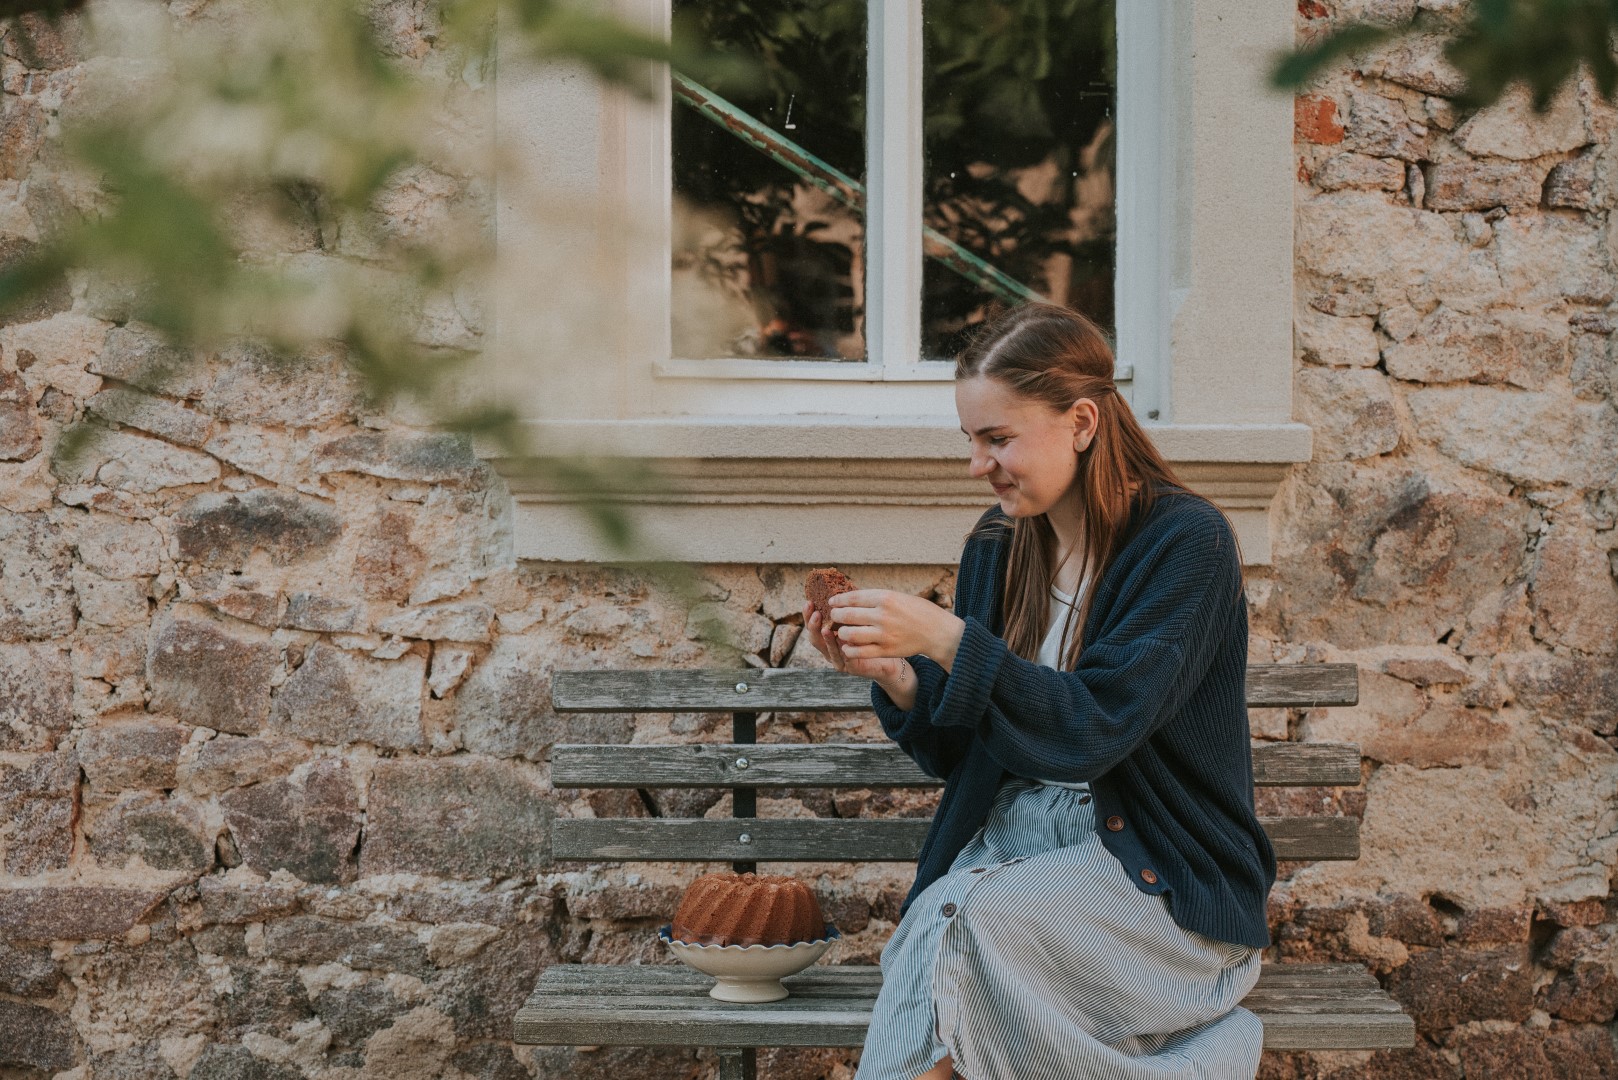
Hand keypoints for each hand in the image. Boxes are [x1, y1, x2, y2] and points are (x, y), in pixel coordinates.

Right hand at [803, 603, 900, 680]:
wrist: (889, 654)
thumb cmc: (873, 632)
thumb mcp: (861, 617)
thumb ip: (851, 606)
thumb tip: (843, 583)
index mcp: (829, 633)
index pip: (814, 623)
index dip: (809, 614)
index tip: (809, 602)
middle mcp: (829, 646)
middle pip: (814, 637)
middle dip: (812, 625)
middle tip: (815, 613)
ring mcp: (837, 658)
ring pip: (826, 649)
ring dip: (825, 638)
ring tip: (825, 628)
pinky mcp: (848, 667)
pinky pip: (841, 658)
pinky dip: (840, 650)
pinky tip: (841, 641)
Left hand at [825, 589, 965, 670]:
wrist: (936, 631)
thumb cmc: (916, 611)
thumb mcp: (896, 596)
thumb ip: (874, 598)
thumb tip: (849, 598)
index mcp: (885, 598)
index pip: (852, 598)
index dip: (838, 600)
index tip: (832, 602)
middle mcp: (883, 615)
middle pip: (847, 615)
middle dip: (836, 616)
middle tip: (834, 616)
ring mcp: (884, 635)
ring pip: (850, 634)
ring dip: (841, 633)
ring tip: (842, 631)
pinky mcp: (886, 651)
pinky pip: (859, 652)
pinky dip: (849, 649)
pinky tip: (847, 646)